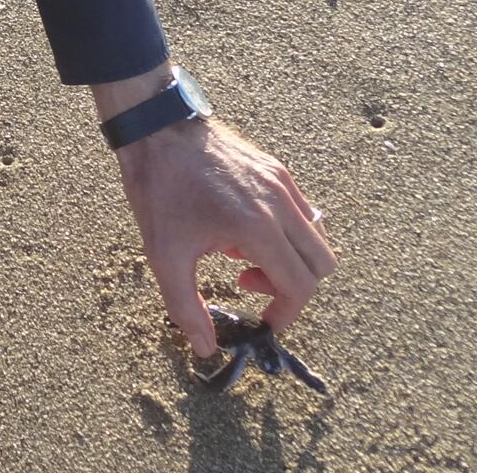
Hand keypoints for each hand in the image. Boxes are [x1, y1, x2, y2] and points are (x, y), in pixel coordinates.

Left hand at [99, 72, 336, 355]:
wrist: (155, 127)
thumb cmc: (158, 188)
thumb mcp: (163, 255)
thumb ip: (187, 308)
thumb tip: (207, 348)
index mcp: (259, 227)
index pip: (301, 286)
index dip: (286, 313)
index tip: (261, 320)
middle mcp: (281, 203)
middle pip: (321, 265)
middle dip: (292, 287)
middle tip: (248, 282)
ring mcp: (282, 182)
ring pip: (316, 237)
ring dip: (290, 258)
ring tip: (240, 254)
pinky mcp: (276, 169)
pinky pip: (302, 212)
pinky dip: (284, 232)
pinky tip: (239, 228)